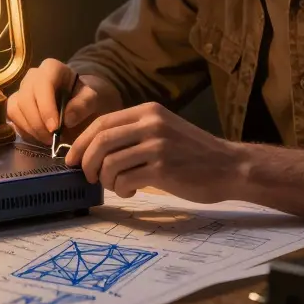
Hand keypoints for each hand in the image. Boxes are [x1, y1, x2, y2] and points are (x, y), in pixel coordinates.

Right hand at [6, 58, 123, 146]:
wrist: (72, 101)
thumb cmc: (80, 97)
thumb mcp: (90, 99)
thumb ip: (83, 105)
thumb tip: (67, 119)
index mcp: (52, 67)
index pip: (43, 85)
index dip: (46, 108)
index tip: (54, 128)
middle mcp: (32, 75)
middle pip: (26, 98)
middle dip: (37, 122)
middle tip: (51, 139)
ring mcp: (21, 88)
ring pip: (16, 108)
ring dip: (30, 128)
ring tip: (47, 139)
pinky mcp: (14, 102)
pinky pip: (12, 116)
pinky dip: (23, 129)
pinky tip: (38, 136)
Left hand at [65, 102, 239, 202]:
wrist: (230, 166)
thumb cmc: (194, 153)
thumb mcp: (164, 129)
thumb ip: (135, 132)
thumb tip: (96, 150)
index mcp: (148, 111)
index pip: (102, 123)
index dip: (81, 142)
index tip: (73, 159)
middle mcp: (151, 124)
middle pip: (101, 141)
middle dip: (86, 162)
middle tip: (88, 177)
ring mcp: (157, 145)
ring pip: (110, 163)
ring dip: (107, 180)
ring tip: (118, 186)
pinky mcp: (163, 169)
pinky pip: (126, 180)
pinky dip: (121, 189)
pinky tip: (131, 191)